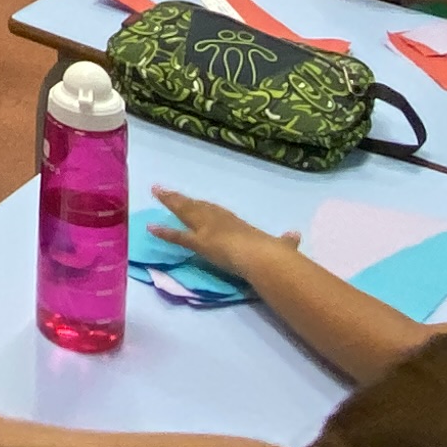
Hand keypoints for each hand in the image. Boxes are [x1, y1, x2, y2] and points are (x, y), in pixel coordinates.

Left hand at [151, 189, 286, 273]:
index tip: (198, 204)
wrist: (263, 256)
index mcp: (238, 224)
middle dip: (182, 199)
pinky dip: (164, 232)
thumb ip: (286, 242)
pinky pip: (178, 236)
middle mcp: (221, 221)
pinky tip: (150, 228)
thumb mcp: (281, 245)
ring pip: (186, 212)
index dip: (207, 209)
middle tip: (165, 190)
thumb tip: (296, 236)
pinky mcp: (199, 241)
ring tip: (157, 192)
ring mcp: (208, 229)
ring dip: (171, 202)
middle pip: (199, 207)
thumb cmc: (272, 252)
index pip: (218, 214)